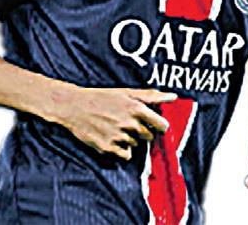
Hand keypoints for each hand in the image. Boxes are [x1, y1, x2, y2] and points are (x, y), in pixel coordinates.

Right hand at [57, 87, 176, 159]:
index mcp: (136, 107)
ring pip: (136, 145)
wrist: (74, 106)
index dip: (159, 125)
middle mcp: (129, 123)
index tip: (154, 124)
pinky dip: (121, 150)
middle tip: (127, 122)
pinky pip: (126, 155)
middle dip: (142, 131)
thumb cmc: (102, 97)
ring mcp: (119, 136)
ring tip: (114, 127)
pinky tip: (111, 138)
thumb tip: (172, 96)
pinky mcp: (108, 148)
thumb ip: (151, 96)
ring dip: (129, 139)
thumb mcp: (126, 92)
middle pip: (149, 136)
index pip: (162, 125)